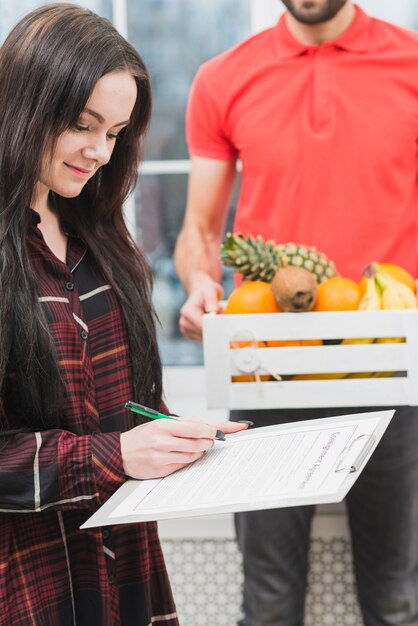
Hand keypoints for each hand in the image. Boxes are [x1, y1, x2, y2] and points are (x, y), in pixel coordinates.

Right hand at [120, 418, 247, 479]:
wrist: (120, 453)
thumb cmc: (144, 436)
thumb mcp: (162, 423)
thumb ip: (186, 424)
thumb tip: (211, 426)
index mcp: (164, 425)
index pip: (199, 426)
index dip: (219, 428)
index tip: (238, 428)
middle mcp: (164, 440)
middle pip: (200, 441)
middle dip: (209, 440)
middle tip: (207, 438)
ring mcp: (163, 456)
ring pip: (195, 454)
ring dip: (198, 450)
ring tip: (188, 446)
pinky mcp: (162, 470)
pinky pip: (184, 465)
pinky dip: (187, 460)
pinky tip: (178, 455)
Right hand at [179, 274, 222, 340]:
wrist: (200, 292)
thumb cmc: (206, 290)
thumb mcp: (210, 290)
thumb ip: (211, 300)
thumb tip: (213, 310)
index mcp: (187, 312)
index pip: (202, 326)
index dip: (214, 326)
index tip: (223, 323)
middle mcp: (184, 322)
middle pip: (203, 333)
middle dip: (213, 328)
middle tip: (218, 316)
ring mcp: (185, 329)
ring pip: (204, 338)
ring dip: (212, 330)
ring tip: (212, 318)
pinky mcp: (190, 334)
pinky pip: (203, 339)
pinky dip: (209, 333)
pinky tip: (209, 323)